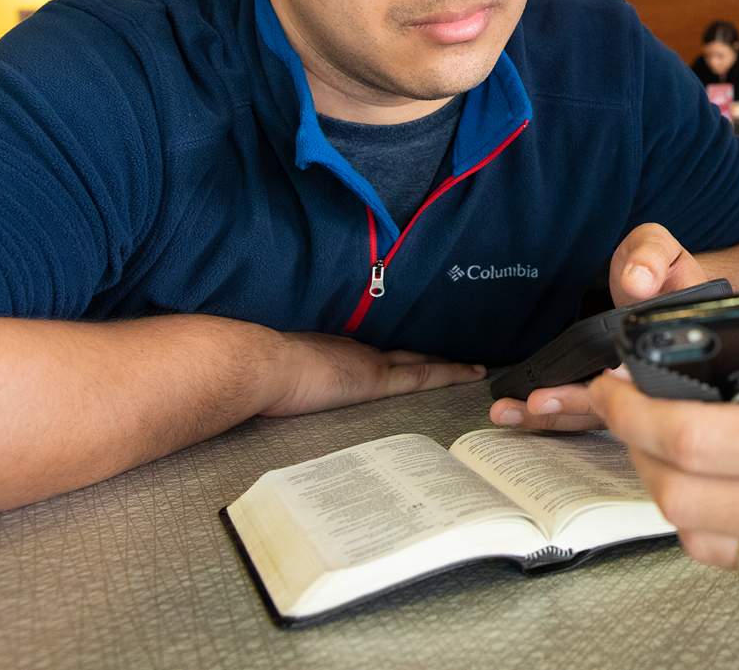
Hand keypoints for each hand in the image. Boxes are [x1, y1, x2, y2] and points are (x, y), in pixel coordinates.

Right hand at [260, 330, 484, 417]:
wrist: (262, 364)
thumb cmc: (260, 373)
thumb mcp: (282, 374)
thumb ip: (293, 378)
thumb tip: (284, 388)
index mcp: (338, 350)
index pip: (378, 354)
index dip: (400, 355)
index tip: (417, 357)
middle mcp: (360, 351)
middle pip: (406, 354)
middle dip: (432, 356)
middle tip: (461, 356)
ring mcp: (373, 363)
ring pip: (422, 363)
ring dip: (448, 363)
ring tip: (477, 364)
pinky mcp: (379, 380)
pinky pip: (425, 376)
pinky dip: (452, 374)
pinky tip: (475, 373)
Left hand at [488, 223, 712, 432]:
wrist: (646, 279)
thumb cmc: (656, 265)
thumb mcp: (658, 248)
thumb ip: (651, 257)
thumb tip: (637, 283)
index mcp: (670, 344)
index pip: (653, 371)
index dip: (628, 382)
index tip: (602, 379)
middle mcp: (648, 375)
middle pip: (618, 405)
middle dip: (575, 405)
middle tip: (539, 401)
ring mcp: (624, 387)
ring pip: (595, 414)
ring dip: (554, 416)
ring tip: (511, 412)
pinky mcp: (600, 388)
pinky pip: (580, 409)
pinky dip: (551, 413)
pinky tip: (518, 412)